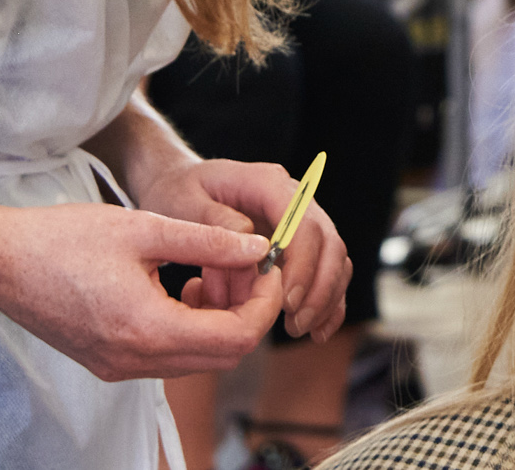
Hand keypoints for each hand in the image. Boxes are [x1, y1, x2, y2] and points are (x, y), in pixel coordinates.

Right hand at [0, 198, 282, 382]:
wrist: (2, 262)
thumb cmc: (64, 239)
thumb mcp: (145, 228)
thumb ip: (208, 241)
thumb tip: (258, 250)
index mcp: (148, 330)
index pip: (235, 337)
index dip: (263, 304)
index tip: (268, 268)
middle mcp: (136, 361)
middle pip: (221, 355)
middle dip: (245, 311)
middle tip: (247, 268)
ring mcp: (120, 368)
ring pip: (196, 358)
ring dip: (218, 320)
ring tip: (211, 271)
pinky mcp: (108, 362)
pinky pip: (168, 356)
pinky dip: (189, 327)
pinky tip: (182, 286)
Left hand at [139, 157, 349, 340]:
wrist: (180, 186)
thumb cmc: (179, 193)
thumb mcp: (182, 202)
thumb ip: (215, 221)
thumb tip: (254, 246)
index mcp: (266, 182)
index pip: (302, 222)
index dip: (301, 264)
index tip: (284, 302)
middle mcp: (293, 197)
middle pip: (328, 241)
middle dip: (318, 287)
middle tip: (294, 324)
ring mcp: (299, 220)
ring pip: (335, 258)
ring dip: (324, 298)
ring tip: (297, 330)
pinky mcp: (298, 243)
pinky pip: (327, 271)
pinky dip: (328, 302)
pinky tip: (317, 332)